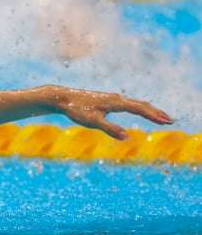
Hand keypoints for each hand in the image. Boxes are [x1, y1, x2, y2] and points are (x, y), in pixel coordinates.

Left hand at [47, 86, 174, 139]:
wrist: (62, 98)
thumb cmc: (76, 110)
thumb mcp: (92, 122)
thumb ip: (109, 129)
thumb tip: (126, 137)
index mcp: (115, 102)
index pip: (139, 108)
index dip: (154, 115)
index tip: (167, 121)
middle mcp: (116, 98)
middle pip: (140, 104)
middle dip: (156, 112)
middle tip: (170, 120)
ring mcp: (111, 98)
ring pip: (134, 103)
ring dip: (149, 109)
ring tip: (160, 116)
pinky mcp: (106, 100)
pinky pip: (127, 103)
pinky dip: (138, 107)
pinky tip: (139, 110)